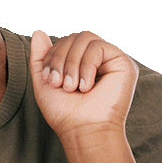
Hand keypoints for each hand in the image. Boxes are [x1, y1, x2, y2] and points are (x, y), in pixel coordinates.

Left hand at [30, 31, 138, 149]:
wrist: (83, 131)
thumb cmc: (64, 112)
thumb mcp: (44, 81)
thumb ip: (40, 57)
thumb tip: (38, 31)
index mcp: (80, 61)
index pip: (64, 42)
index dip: (52, 56)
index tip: (49, 80)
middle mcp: (97, 58)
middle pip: (73, 37)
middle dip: (59, 58)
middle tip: (59, 83)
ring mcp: (110, 59)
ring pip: (84, 38)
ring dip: (72, 63)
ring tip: (71, 87)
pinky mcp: (123, 62)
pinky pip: (99, 46)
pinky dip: (86, 66)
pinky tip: (86, 86)